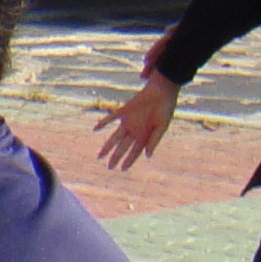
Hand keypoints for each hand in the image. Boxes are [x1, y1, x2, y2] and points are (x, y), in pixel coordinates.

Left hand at [97, 48, 178, 171]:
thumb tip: (147, 155)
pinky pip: (111, 118)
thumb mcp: (161, 127)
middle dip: (116, 157)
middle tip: (109, 167)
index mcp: (144, 136)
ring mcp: (128, 122)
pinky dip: (104, 122)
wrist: (161, 92)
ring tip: (99, 156)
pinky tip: (95, 128)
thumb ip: (154, 141)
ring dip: (108, 146)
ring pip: (115, 137)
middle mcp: (134, 131)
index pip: (134, 152)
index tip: (122, 169)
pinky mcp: (124, 111)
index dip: (129, 161)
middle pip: (122, 147)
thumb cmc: (164, 109)